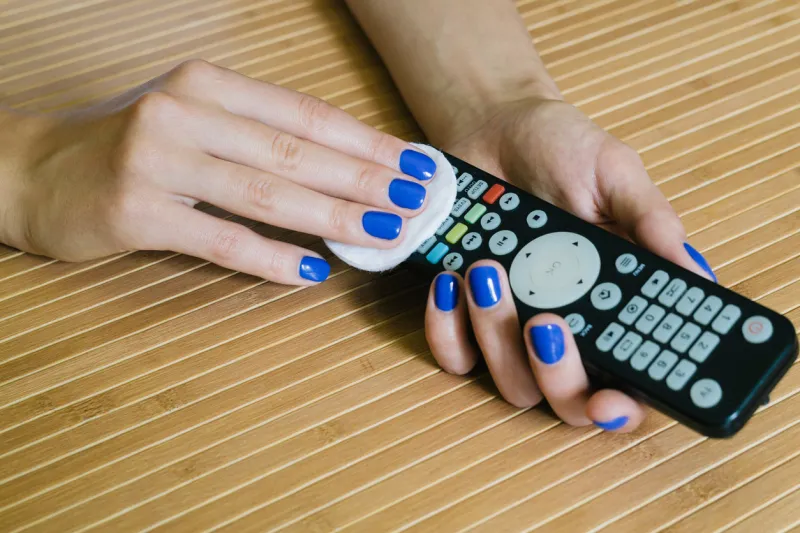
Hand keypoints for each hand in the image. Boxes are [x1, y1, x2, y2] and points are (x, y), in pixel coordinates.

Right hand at [0, 60, 436, 284]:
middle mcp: (184, 111)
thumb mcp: (197, 123)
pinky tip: (312, 271)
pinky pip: (218, 239)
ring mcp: (156, 159)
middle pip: (294, 152)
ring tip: (385, 234)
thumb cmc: (135, 149)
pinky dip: (270, 258)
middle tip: (417, 204)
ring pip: (264, 193)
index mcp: (209, 84)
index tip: (415, 166)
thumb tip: (346, 172)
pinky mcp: (134, 210)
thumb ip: (260, 140)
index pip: (306, 114)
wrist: (37, 172)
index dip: (367, 142)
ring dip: (333, 215)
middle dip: (365, 180)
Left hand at [423, 98, 716, 431]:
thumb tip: (695, 276)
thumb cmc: (561, 148)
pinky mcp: (465, 316)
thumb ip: (649, 220)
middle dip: (556, 375)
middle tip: (545, 323)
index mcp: (613, 305)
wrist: (492, 126)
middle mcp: (567, 328)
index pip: (629, 379)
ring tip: (487, 270)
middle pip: (567, 398)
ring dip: (497, 336)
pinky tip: (450, 282)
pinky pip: (455, 355)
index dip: (621, 407)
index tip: (609, 402)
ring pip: (510, 382)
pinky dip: (447, 328)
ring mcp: (511, 328)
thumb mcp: (613, 173)